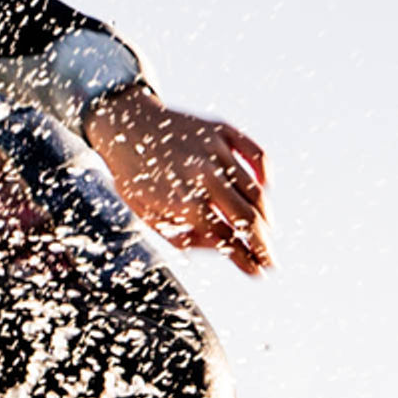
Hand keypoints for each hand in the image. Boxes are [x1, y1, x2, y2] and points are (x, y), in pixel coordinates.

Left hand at [99, 96, 271, 276]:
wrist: (125, 125)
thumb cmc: (136, 177)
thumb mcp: (150, 215)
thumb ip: (186, 237)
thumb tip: (223, 249)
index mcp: (181, 200)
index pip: (225, 238)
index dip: (245, 259)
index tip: (258, 273)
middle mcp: (202, 173)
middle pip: (247, 217)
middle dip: (264, 245)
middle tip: (272, 262)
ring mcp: (215, 149)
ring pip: (256, 189)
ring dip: (267, 216)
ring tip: (268, 233)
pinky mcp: (222, 130)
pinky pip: (258, 154)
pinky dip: (265, 175)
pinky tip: (264, 190)